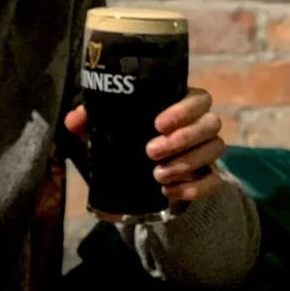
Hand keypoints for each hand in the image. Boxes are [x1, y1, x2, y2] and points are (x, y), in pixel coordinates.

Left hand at [64, 88, 224, 204]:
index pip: (199, 97)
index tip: (157, 123)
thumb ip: (91, 120)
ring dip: (186, 163)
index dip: (183, 109)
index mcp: (180, 104)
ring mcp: (208, 151)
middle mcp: (200, 124)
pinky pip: (215, 181)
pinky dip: (194, 188)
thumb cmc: (128, 139)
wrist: (140, 177)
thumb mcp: (108, 129)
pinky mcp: (210, 176)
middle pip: (212, 123)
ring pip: (216, 149)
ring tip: (156, 175)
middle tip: (150, 151)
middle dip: (183, 138)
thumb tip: (73, 120)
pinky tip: (168, 192)